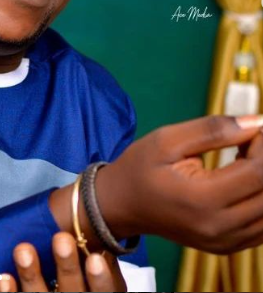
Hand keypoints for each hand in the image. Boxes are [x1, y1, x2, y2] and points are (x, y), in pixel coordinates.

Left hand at [0, 231, 125, 291]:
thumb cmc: (82, 289)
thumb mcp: (99, 285)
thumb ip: (103, 266)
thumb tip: (101, 238)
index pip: (102, 292)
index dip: (99, 279)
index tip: (95, 258)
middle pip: (72, 291)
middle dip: (67, 266)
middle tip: (61, 239)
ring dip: (31, 275)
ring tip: (23, 250)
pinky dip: (9, 292)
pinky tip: (4, 276)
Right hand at [96, 115, 262, 253]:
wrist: (120, 205)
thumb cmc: (139, 167)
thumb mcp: (166, 140)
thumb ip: (211, 130)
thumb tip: (257, 122)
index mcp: (202, 199)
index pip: (258, 174)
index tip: (253, 129)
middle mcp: (219, 228)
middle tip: (250, 141)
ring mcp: (224, 243)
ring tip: (245, 159)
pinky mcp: (226, 247)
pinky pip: (262, 227)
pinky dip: (260, 199)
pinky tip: (243, 180)